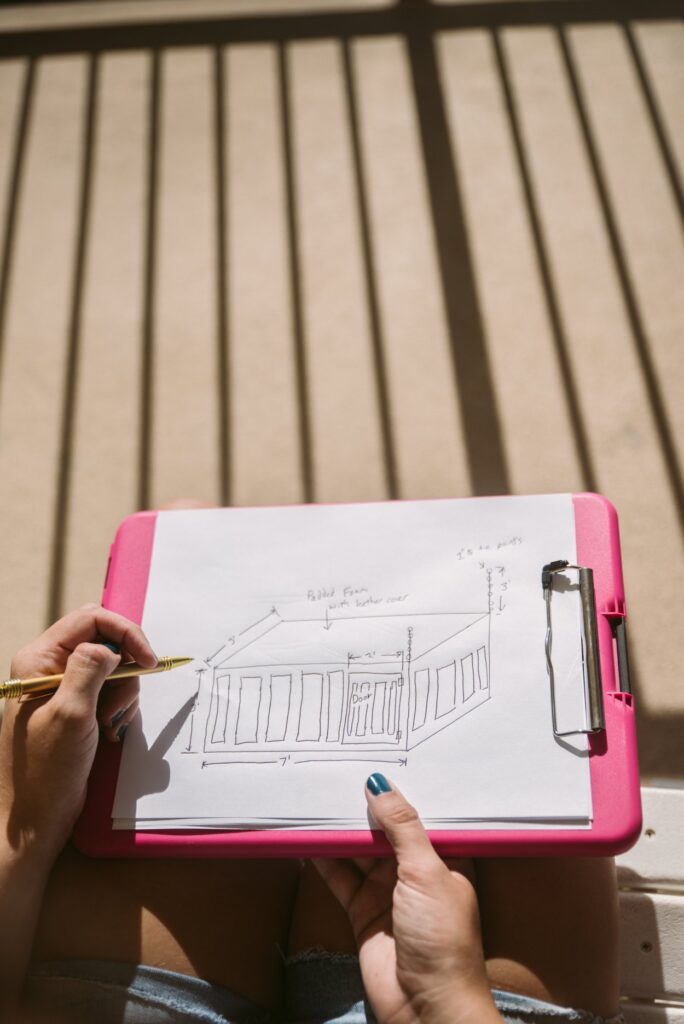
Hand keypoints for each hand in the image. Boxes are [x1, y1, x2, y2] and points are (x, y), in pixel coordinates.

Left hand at [0, 604, 155, 864]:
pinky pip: (111, 691)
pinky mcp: (77, 706)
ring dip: (123, 694)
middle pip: (105, 641)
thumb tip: (109, 646)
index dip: (126, 633)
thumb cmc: (44, 771)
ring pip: (113, 668)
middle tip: (121, 702)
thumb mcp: (70, 715)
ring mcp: (64, 687)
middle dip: (125, 669)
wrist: (36, 817)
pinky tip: (109, 732)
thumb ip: (89, 670)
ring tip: (110, 725)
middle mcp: (49, 667)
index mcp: (39, 660)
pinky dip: (119, 708)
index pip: (91, 619)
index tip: (148, 661)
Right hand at [313, 775, 501, 1023]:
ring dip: (341, 830)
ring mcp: (388, 892)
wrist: (426, 1009)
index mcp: (446, 858)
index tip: (379, 757)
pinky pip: (340, 877)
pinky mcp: (362, 912)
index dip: (402, 790)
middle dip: (365, 806)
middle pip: (385, 831)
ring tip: (317, 797)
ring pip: (360, 851)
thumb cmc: (443, 940)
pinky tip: (308, 837)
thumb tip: (380, 784)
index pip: (422, 814)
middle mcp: (416, 872)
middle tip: (339, 771)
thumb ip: (402, 827)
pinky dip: (324, 859)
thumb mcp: (427, 872)